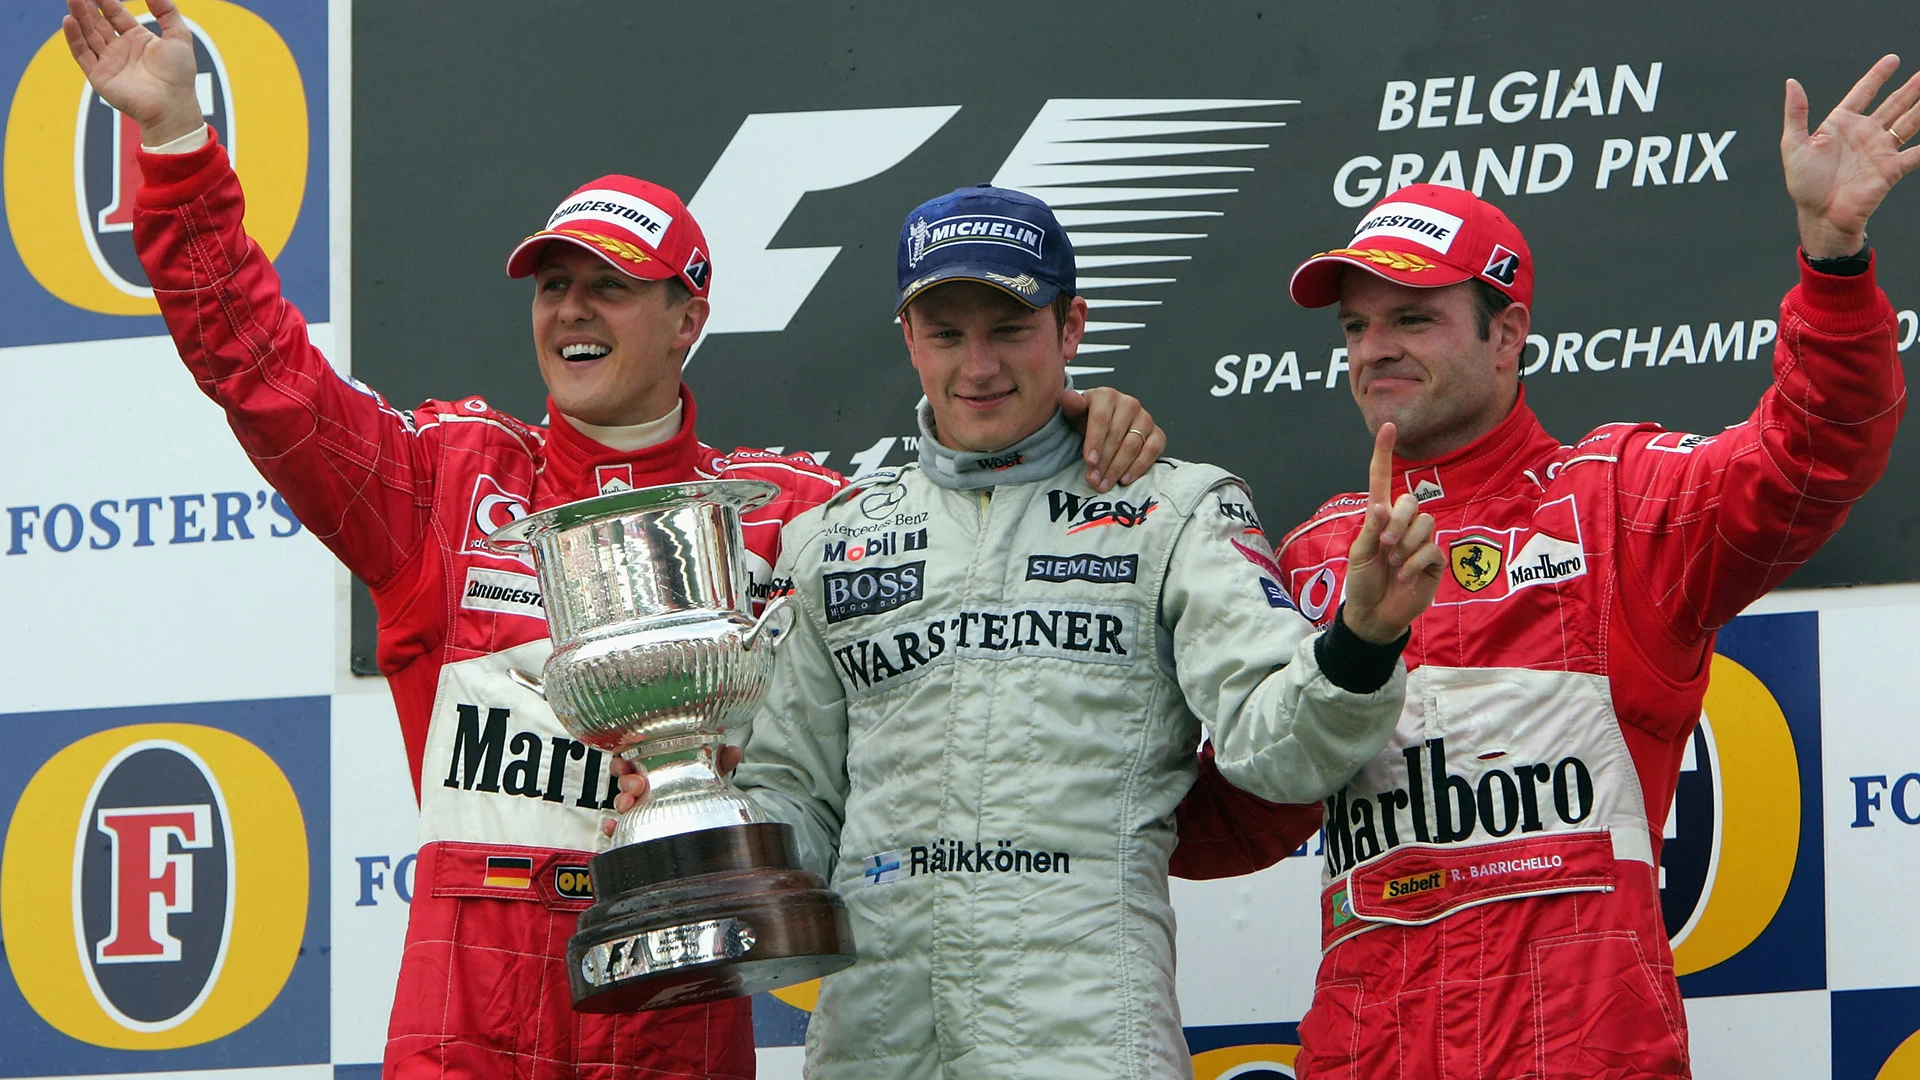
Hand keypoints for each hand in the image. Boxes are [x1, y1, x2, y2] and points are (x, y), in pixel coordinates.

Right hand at [62, 0, 203, 144]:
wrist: (172, 105)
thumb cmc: (179, 75)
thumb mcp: (179, 36)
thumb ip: (167, 12)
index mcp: (138, 40)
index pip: (116, 14)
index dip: (106, 1)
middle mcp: (121, 49)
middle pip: (98, 22)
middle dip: (87, 6)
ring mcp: (108, 62)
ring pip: (88, 34)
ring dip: (79, 17)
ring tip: (72, 0)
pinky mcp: (99, 75)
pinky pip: (82, 53)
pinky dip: (74, 37)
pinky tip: (69, 20)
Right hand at [599, 746, 743, 835]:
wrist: (705, 832)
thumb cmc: (698, 793)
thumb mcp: (709, 777)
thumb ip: (720, 764)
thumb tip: (733, 751)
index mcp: (655, 772)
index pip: (632, 762)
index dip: (624, 761)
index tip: (625, 761)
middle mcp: (644, 791)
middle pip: (624, 782)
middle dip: (626, 782)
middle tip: (638, 785)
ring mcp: (640, 810)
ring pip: (621, 803)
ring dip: (621, 801)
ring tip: (629, 803)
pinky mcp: (638, 830)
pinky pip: (619, 830)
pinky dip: (613, 828)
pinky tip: (613, 826)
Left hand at [1060, 386, 1165, 491]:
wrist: (1104, 422)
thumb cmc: (1087, 418)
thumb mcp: (1074, 412)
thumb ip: (1070, 404)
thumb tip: (1070, 399)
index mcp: (1107, 396)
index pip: (1101, 419)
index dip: (1095, 442)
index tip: (1089, 461)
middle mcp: (1129, 404)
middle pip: (1116, 437)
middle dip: (1103, 462)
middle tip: (1093, 480)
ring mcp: (1145, 418)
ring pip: (1133, 446)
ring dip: (1117, 469)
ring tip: (1104, 484)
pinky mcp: (1157, 434)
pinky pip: (1152, 451)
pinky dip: (1139, 467)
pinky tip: (1125, 479)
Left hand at [1340, 423, 1442, 643]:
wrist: (1375, 614)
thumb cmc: (1364, 582)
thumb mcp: (1359, 554)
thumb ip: (1372, 530)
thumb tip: (1383, 507)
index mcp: (1380, 517)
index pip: (1383, 479)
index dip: (1384, 454)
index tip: (1388, 426)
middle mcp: (1403, 523)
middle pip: (1410, 501)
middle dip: (1398, 523)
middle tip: (1385, 546)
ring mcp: (1420, 540)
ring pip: (1424, 523)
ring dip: (1405, 546)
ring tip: (1393, 564)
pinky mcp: (1434, 559)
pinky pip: (1431, 549)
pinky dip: (1414, 563)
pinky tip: (1404, 576)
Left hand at [1783, 54, 1919, 257]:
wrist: (1820, 216)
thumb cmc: (1804, 184)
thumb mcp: (1793, 145)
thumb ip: (1796, 113)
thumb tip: (1792, 83)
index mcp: (1841, 124)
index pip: (1863, 93)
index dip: (1877, 76)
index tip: (1892, 59)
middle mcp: (1864, 133)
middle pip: (1893, 103)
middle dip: (1911, 87)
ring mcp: (1880, 149)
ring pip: (1909, 121)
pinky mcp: (1892, 168)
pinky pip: (1917, 152)